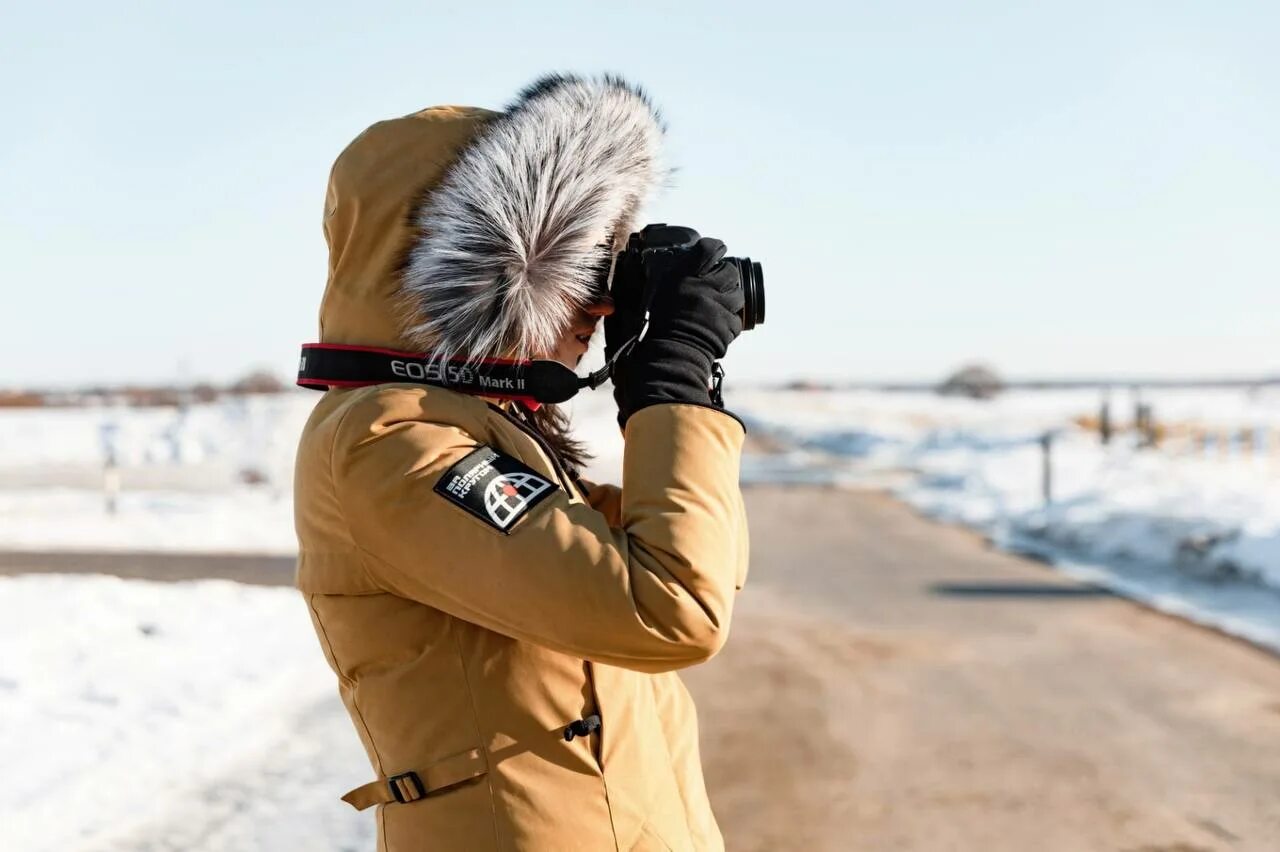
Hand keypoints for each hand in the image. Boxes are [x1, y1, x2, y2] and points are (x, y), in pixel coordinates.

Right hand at [611, 238, 743, 428]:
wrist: (664, 360)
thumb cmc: (646, 332)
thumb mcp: (641, 299)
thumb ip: (647, 280)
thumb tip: (641, 265)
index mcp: (684, 275)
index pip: (710, 249)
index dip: (714, 248)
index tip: (714, 250)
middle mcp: (705, 286)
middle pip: (729, 271)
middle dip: (724, 276)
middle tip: (714, 285)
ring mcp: (719, 306)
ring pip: (738, 294)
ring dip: (729, 298)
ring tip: (717, 306)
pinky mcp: (728, 326)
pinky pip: (736, 319)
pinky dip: (729, 322)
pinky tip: (718, 326)